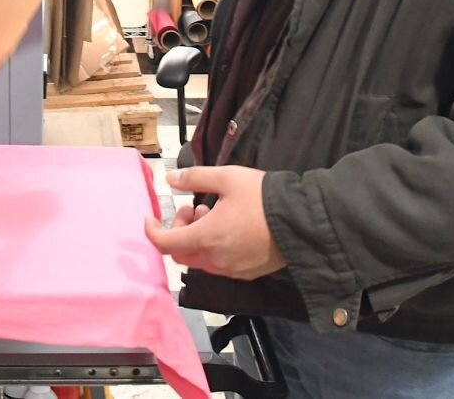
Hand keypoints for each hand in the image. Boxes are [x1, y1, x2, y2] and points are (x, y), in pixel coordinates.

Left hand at [144, 166, 286, 280]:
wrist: (301, 221)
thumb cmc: (262, 197)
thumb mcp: (227, 178)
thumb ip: (194, 178)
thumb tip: (170, 179)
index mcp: (205, 237)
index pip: (164, 243)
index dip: (152, 231)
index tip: (151, 218)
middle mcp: (214, 259)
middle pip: (180, 254)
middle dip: (179, 230)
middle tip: (193, 209)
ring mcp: (231, 270)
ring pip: (199, 260)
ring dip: (196, 239)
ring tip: (213, 214)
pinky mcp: (246, 274)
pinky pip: (218, 265)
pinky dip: (213, 249)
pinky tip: (229, 229)